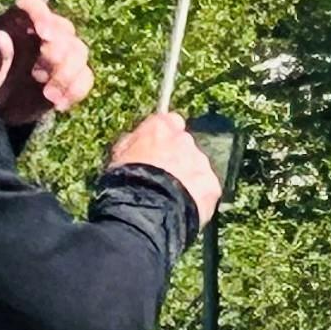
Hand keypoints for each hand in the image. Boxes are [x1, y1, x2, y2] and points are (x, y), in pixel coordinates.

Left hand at [0, 0, 93, 128]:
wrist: (2, 114)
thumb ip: (0, 57)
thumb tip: (1, 36)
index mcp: (20, 25)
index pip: (35, 6)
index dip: (43, 16)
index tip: (43, 34)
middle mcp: (44, 35)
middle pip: (64, 30)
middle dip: (57, 52)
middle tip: (39, 75)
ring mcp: (62, 54)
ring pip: (79, 52)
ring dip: (67, 74)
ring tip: (47, 94)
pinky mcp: (74, 75)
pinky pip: (86, 77)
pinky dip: (75, 90)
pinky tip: (59, 104)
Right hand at [110, 109, 222, 223]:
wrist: (146, 208)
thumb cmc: (126, 180)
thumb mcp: (119, 155)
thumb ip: (133, 143)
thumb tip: (137, 139)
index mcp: (161, 127)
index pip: (170, 121)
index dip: (164, 136)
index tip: (158, 147)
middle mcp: (184, 140)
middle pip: (185, 145)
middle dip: (177, 158)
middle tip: (163, 177)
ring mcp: (200, 162)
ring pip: (197, 167)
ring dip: (188, 178)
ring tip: (172, 196)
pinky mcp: (211, 184)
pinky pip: (206, 188)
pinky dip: (198, 196)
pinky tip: (184, 206)